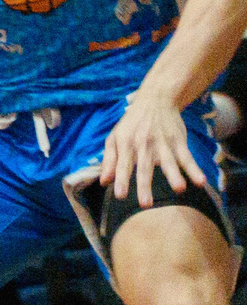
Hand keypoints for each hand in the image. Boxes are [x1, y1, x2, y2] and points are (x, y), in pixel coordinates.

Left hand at [100, 90, 209, 207]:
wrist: (155, 100)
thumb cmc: (131, 123)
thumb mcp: (115, 137)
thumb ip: (109, 160)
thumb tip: (103, 181)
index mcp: (125, 144)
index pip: (122, 165)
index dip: (121, 180)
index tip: (120, 196)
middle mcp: (143, 144)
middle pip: (144, 167)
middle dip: (145, 186)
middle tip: (145, 204)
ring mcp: (162, 143)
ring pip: (168, 162)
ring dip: (174, 176)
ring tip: (179, 189)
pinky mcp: (178, 141)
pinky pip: (187, 157)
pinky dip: (194, 169)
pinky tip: (200, 182)